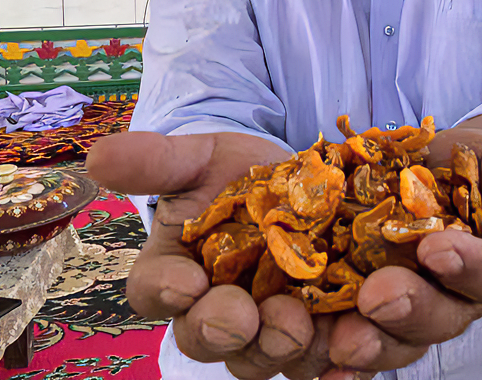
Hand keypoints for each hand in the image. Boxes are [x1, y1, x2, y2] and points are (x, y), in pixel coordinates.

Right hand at [86, 131, 335, 378]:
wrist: (295, 177)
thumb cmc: (235, 173)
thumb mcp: (200, 159)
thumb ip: (157, 161)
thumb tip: (96, 155)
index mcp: (177, 273)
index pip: (154, 291)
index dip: (164, 290)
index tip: (184, 282)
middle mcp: (220, 311)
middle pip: (212, 339)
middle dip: (226, 332)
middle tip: (245, 316)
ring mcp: (274, 322)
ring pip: (272, 355)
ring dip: (286, 348)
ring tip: (305, 326)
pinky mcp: (325, 323)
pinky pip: (329, 355)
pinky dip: (340, 362)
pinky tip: (351, 351)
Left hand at [318, 113, 481, 377]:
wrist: (444, 169)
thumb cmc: (477, 170)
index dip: (465, 266)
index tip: (436, 251)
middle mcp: (455, 298)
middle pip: (438, 317)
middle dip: (408, 310)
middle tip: (377, 299)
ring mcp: (413, 308)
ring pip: (397, 339)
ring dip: (370, 344)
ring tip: (342, 342)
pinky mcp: (372, 310)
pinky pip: (360, 339)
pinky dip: (341, 360)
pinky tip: (323, 367)